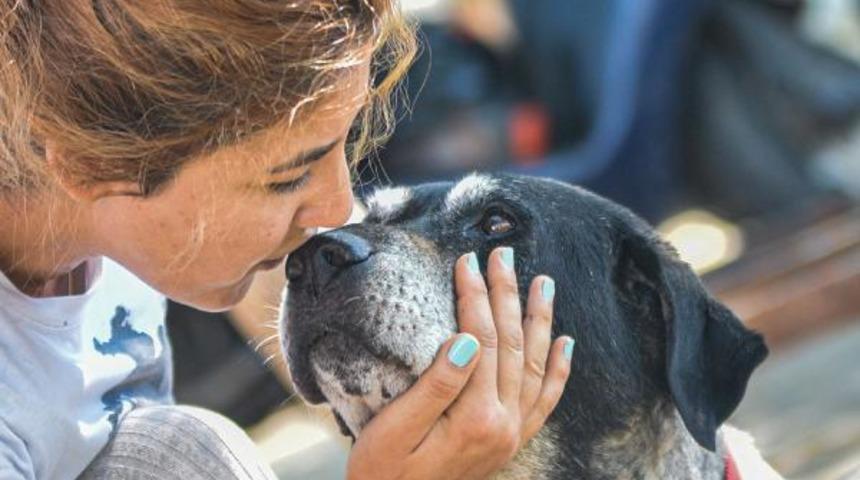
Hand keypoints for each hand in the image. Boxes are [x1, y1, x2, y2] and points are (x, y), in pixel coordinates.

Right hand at [347, 247, 573, 479]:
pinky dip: (558, 370)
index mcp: (474, 418)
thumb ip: (435, 385)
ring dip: (540, 321)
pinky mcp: (511, 441)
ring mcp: (512, 434)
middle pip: (512, 345)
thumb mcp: (394, 430)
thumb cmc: (383, 472)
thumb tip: (466, 339)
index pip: (481, 339)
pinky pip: (545, 401)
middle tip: (503, 255)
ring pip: (535, 365)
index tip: (467, 261)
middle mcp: (503, 425)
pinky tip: (566, 343)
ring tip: (543, 282)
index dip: (474, 296)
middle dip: (507, 295)